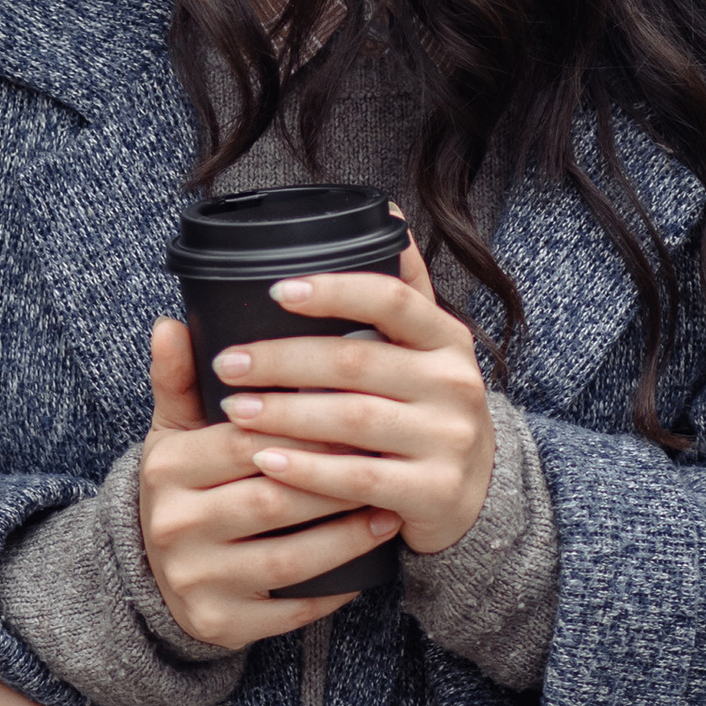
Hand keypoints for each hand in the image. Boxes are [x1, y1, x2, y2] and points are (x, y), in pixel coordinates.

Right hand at [138, 323, 395, 650]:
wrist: (158, 575)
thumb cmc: (185, 488)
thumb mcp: (173, 434)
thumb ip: (177, 380)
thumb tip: (170, 322)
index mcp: (166, 470)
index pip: (245, 443)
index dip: (305, 430)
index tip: (358, 414)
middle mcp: (174, 527)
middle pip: (271, 502)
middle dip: (335, 483)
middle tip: (388, 463)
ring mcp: (197, 580)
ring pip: (288, 559)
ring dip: (345, 536)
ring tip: (388, 509)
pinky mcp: (221, 624)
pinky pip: (290, 609)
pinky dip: (334, 587)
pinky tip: (369, 563)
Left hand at [208, 238, 494, 558]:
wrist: (477, 494)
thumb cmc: (429, 409)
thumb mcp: (428, 348)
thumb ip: (403, 289)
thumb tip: (383, 211)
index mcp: (447, 338)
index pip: (390, 299)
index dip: (333, 291)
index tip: (276, 291)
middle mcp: (456, 383)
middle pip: (356, 361)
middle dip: (282, 360)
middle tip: (228, 362)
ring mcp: (449, 439)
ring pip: (353, 419)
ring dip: (285, 413)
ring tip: (234, 409)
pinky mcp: (435, 492)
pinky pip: (358, 476)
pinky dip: (307, 469)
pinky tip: (265, 462)